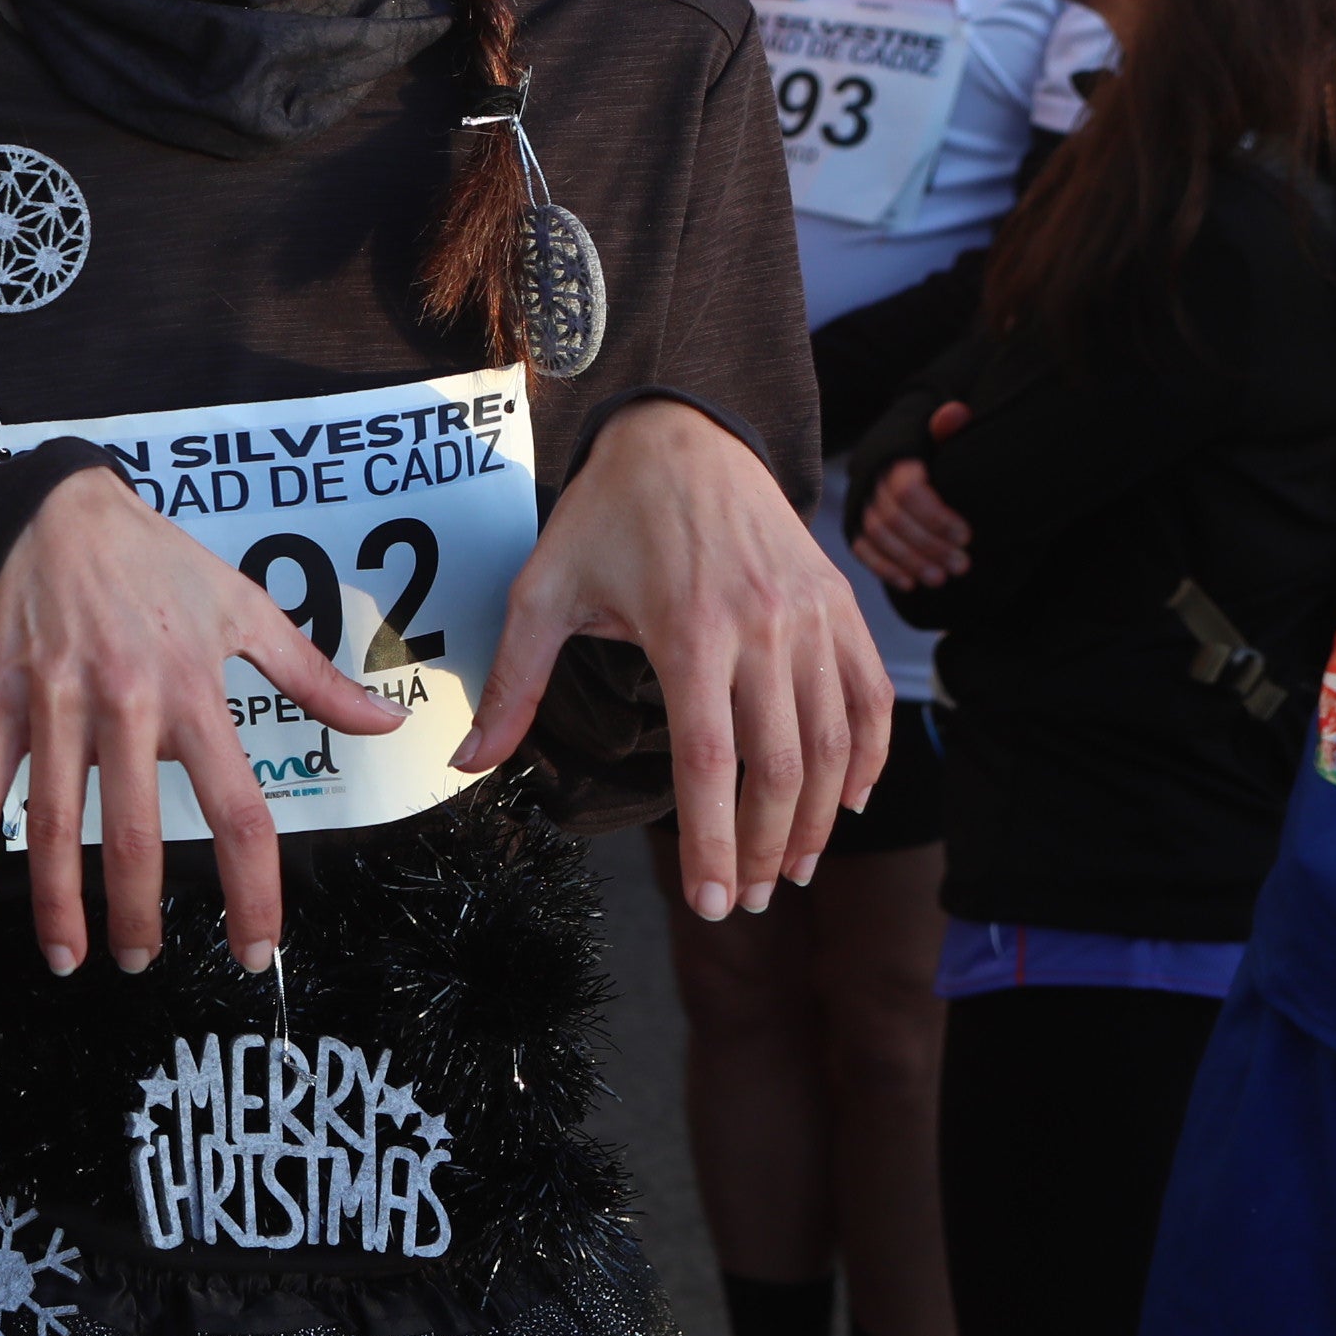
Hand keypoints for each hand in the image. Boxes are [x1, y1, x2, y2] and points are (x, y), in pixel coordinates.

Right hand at [0, 466, 405, 972]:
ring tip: (68, 959)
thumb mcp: (246, 611)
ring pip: (56, 818)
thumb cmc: (161, 563)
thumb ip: (314, 678)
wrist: (63, 506)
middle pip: (138, 830)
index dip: (252, 890)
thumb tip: (386, 725)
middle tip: (142, 964)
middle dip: (139, 912)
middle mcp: (127, 701)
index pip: (238, 811)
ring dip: (59, 900)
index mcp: (195, 691)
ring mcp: (56, 699)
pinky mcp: (0, 692)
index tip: (252, 949)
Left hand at [465, 398, 885, 918]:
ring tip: (793, 869)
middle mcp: (763, 629)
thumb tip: (466, 761)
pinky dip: (866, 757)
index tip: (713, 904)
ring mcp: (812, 617)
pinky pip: (869, 697)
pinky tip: (846, 801)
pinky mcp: (840, 606)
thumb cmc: (608, 514)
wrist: (684, 432)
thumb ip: (513, 682)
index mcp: (688, 630)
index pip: (707, 762)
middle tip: (752, 900)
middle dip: (767, 848)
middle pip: (779, 767)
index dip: (712, 842)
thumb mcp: (543, 590)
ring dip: (818, 818)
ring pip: (832, 743)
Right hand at [851, 405, 975, 589]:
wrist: (904, 442)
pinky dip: (883, 567)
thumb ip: (947, 424)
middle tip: (961, 565)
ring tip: (940, 578)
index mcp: (891, 455)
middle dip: (927, 545)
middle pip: (891, 517)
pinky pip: (861, 546)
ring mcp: (859, 501)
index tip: (966, 536)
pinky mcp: (854, 521)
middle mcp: (869, 479)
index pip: (906, 490)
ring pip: (876, 535)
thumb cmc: (932, 439)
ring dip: (909, 561)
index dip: (936, 516)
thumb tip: (954, 413)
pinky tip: (908, 584)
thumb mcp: (939, 427)